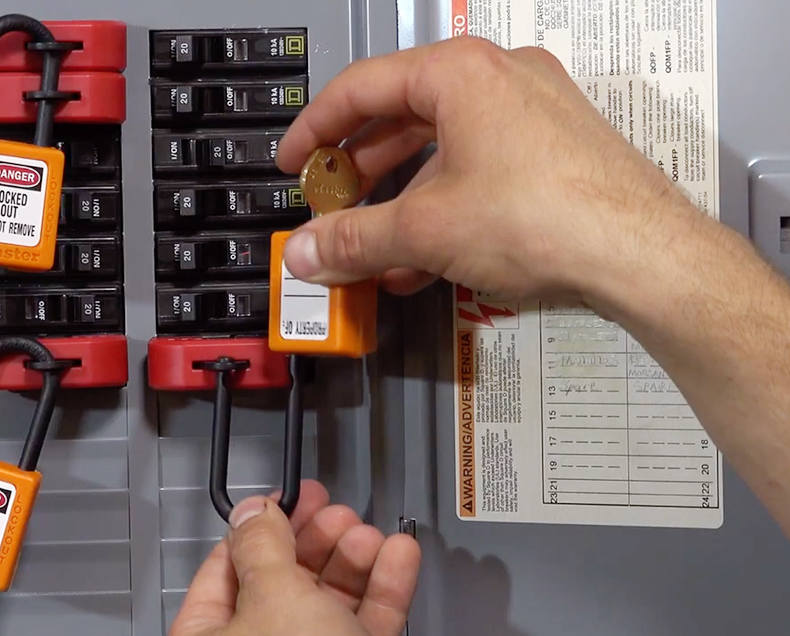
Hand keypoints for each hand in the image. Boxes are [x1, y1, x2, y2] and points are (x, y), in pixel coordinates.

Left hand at [157, 481, 420, 635]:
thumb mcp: (276, 600)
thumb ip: (264, 547)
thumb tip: (250, 511)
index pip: (225, 568)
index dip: (261, 527)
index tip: (291, 497)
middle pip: (279, 584)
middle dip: (316, 543)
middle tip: (339, 512)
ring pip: (323, 606)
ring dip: (352, 564)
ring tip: (374, 535)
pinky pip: (357, 634)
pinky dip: (379, 595)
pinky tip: (400, 559)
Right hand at [275, 36, 713, 313]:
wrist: (642, 254)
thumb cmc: (553, 215)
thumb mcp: (423, 230)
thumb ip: (353, 238)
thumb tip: (310, 250)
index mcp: (460, 74)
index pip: (361, 87)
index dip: (315, 129)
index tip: (295, 162)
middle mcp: (500, 80)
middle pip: (401, 117)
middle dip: (357, 172)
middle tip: (329, 205)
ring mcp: (534, 113)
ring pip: (442, 149)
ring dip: (398, 200)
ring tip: (371, 246)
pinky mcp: (556, 152)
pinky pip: (479, 170)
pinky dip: (442, 207)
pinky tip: (423, 258)